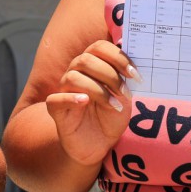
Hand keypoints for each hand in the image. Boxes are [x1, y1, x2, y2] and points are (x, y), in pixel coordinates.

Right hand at [45, 41, 136, 166]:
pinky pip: (55, 99)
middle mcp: (75, 73)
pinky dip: (71, 98)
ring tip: (114, 106)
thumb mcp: (123, 96)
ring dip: (98, 90)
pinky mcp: (55, 109)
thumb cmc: (111, 116)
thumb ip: (125, 77)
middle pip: (86, 60)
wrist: (100, 144)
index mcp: (92, 65)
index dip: (118, 57)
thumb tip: (133, 56)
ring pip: (73, 77)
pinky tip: (85, 102)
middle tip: (126, 93)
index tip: (135, 75)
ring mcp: (64, 90)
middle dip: (111, 75)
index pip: (99, 47)